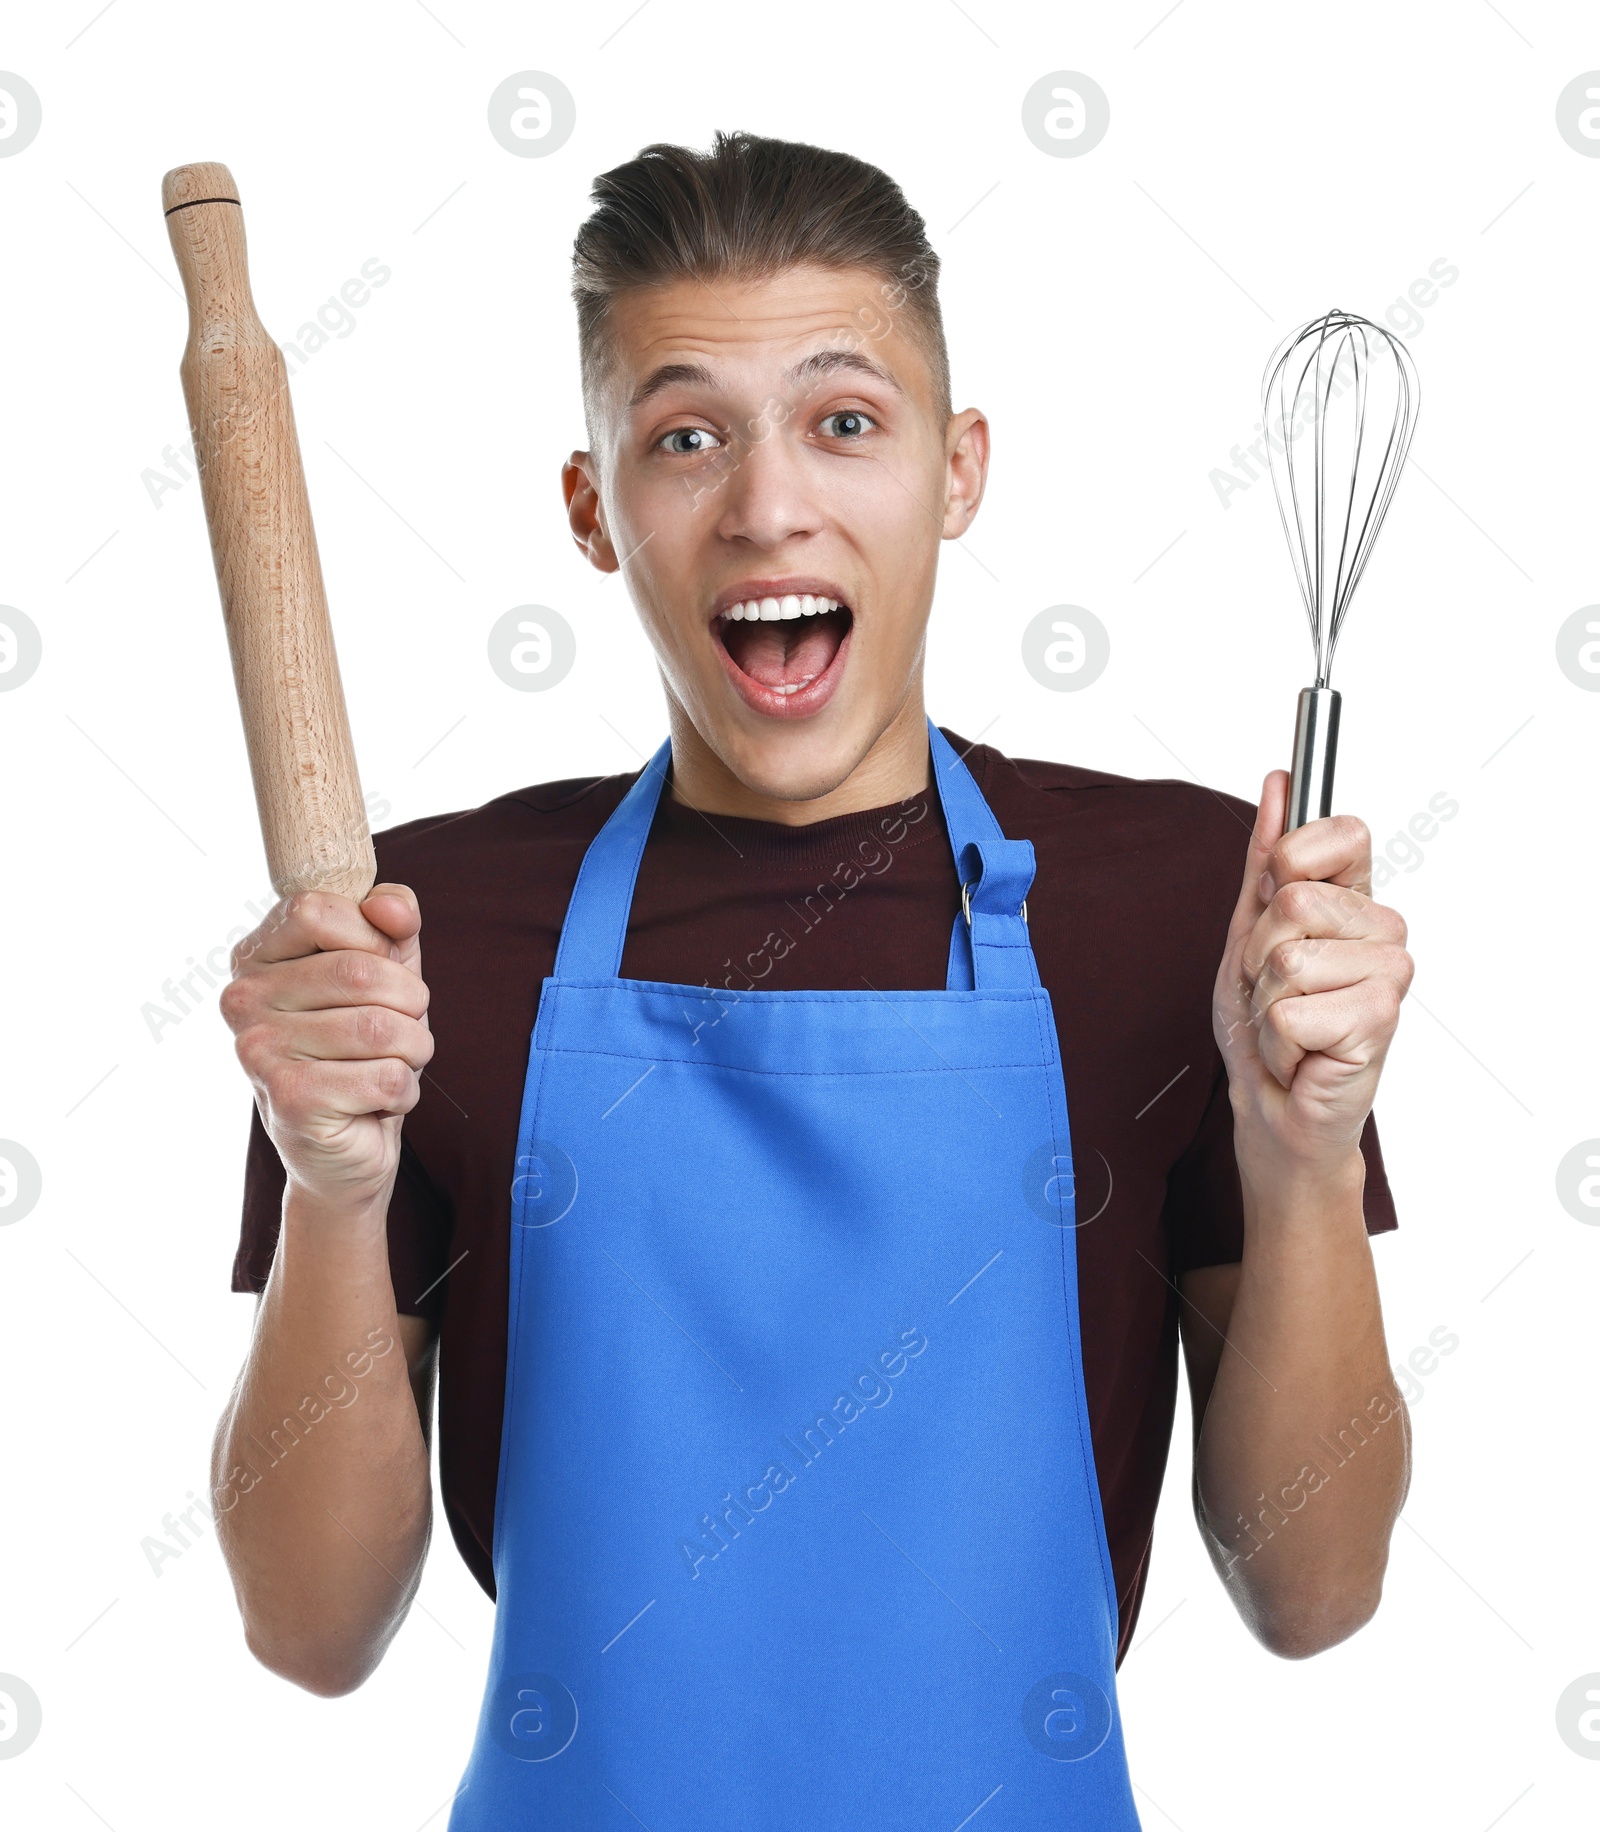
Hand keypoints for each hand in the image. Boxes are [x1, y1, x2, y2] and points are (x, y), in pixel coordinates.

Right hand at [220, 883, 432, 1211]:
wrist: (345, 1147)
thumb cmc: (364, 1050)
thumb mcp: (386, 971)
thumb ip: (392, 923)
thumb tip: (389, 904)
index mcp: (256, 956)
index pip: (318, 910)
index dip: (373, 938)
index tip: (381, 970)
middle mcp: (243, 1000)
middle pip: (360, 972)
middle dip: (411, 1003)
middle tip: (403, 1030)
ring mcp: (259, 1051)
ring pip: (382, 1028)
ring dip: (413, 1050)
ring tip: (393, 1065)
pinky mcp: (290, 1100)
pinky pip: (386, 1077)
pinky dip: (403, 1091)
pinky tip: (375, 1101)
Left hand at [1213, 773, 1412, 1184]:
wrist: (1272, 1106)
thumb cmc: (1263, 1023)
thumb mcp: (1246, 930)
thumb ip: (1265, 859)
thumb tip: (1282, 783)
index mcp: (1355, 900)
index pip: (1342, 832)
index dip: (1292, 860)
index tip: (1277, 897)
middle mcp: (1384, 930)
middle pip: (1295, 901)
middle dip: (1257, 953)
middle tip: (1273, 989)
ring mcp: (1388, 975)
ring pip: (1288, 959)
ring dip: (1265, 1002)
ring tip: (1287, 1025)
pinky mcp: (1378, 1021)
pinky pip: (1290, 1010)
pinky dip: (1276, 1040)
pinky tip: (1299, 1053)